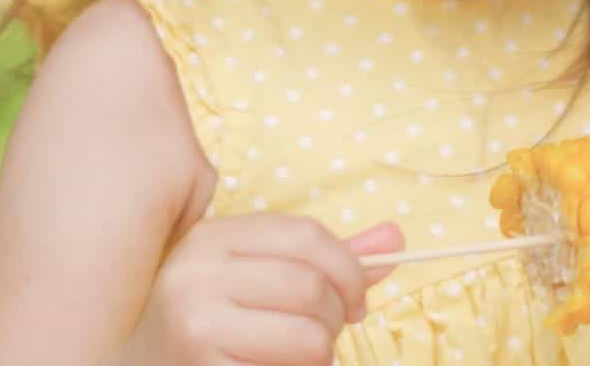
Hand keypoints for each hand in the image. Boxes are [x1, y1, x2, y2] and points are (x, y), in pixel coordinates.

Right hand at [114, 214, 403, 365]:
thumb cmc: (200, 326)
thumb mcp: (246, 277)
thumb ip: (318, 259)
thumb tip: (395, 240)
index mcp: (208, 239)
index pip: (306, 235)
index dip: (350, 268)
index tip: (356, 298)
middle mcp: (195, 276)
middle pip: (312, 287)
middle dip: (334, 318)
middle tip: (324, 337)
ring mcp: (194, 328)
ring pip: (310, 340)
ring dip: (320, 357)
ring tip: (294, 360)